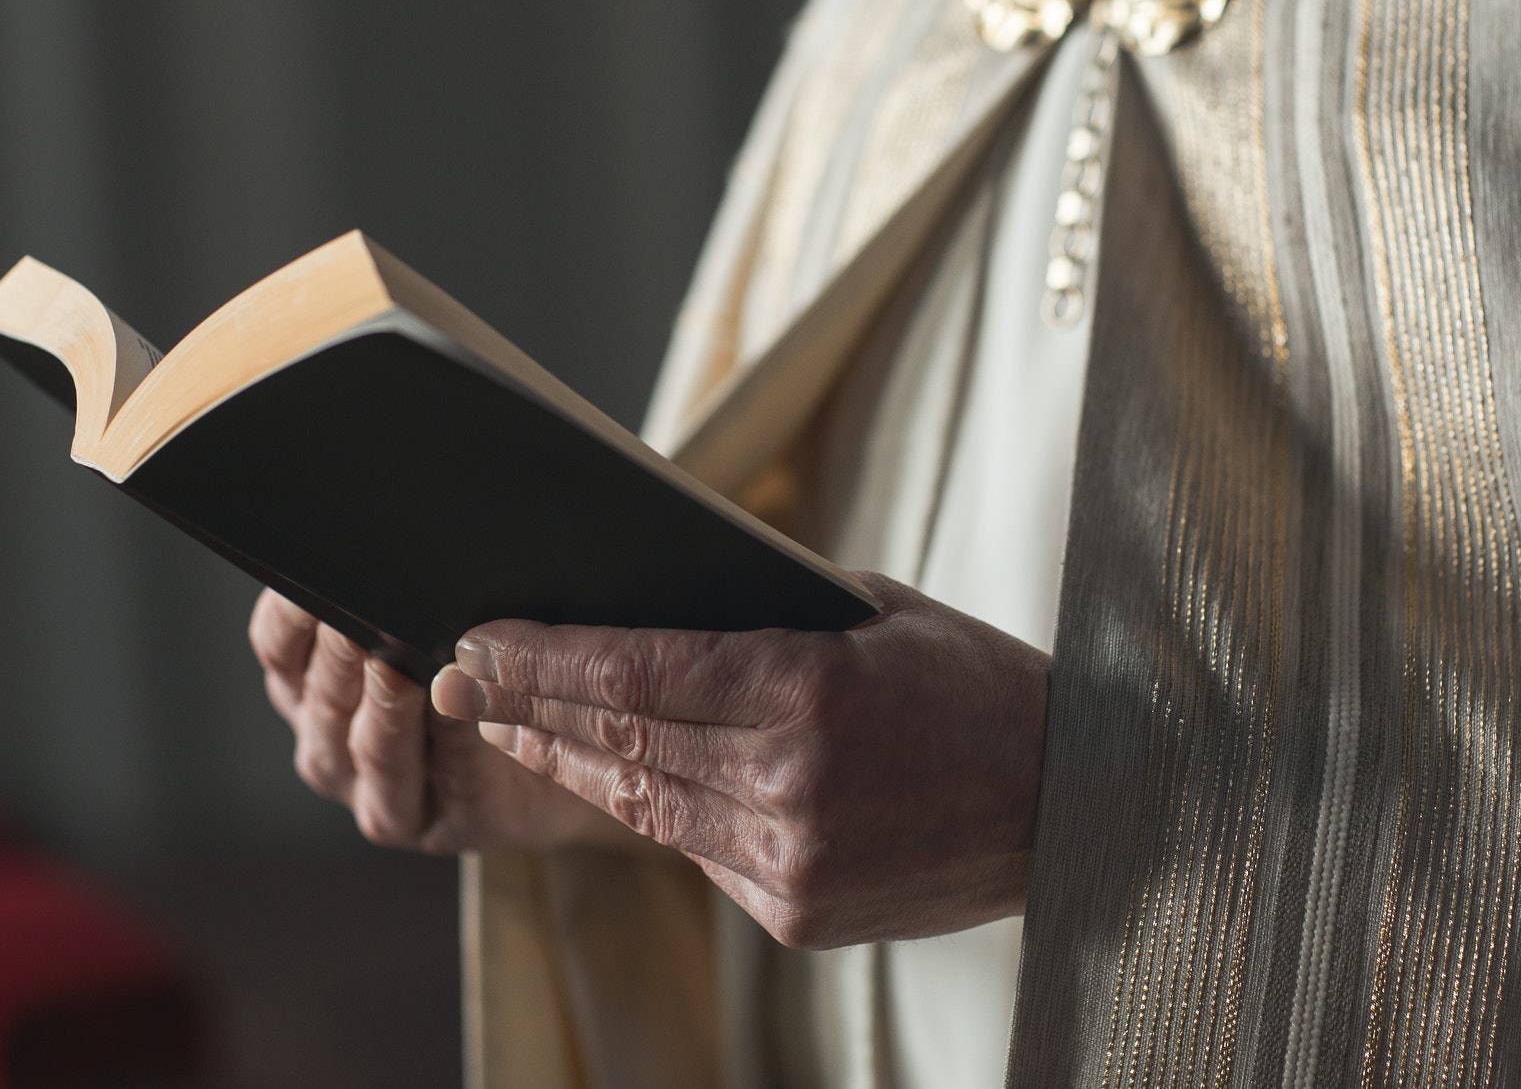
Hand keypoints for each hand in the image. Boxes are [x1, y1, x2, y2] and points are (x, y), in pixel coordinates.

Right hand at [248, 589, 642, 853]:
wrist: (569, 744)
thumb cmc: (500, 661)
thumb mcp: (452, 616)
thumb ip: (419, 592)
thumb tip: (411, 542)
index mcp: (315, 677)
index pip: (279, 641)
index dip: (292, 612)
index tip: (314, 576)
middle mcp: (329, 735)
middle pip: (318, 691)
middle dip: (341, 650)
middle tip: (361, 611)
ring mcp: (369, 787)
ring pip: (359, 745)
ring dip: (381, 705)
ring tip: (399, 665)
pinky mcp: (421, 822)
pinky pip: (420, 786)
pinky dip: (443, 748)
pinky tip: (465, 714)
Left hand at [430, 574, 1049, 948]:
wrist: (1066, 807)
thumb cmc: (973, 687)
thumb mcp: (876, 613)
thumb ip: (766, 611)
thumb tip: (649, 606)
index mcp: (811, 690)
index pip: (638, 671)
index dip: (543, 658)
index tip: (476, 639)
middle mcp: (791, 782)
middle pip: (619, 739)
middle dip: (526, 708)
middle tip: (454, 682)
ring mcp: (791, 859)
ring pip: (642, 805)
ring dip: (567, 763)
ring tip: (509, 729)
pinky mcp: (796, 913)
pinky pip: (696, 851)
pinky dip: (650, 808)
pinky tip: (608, 775)